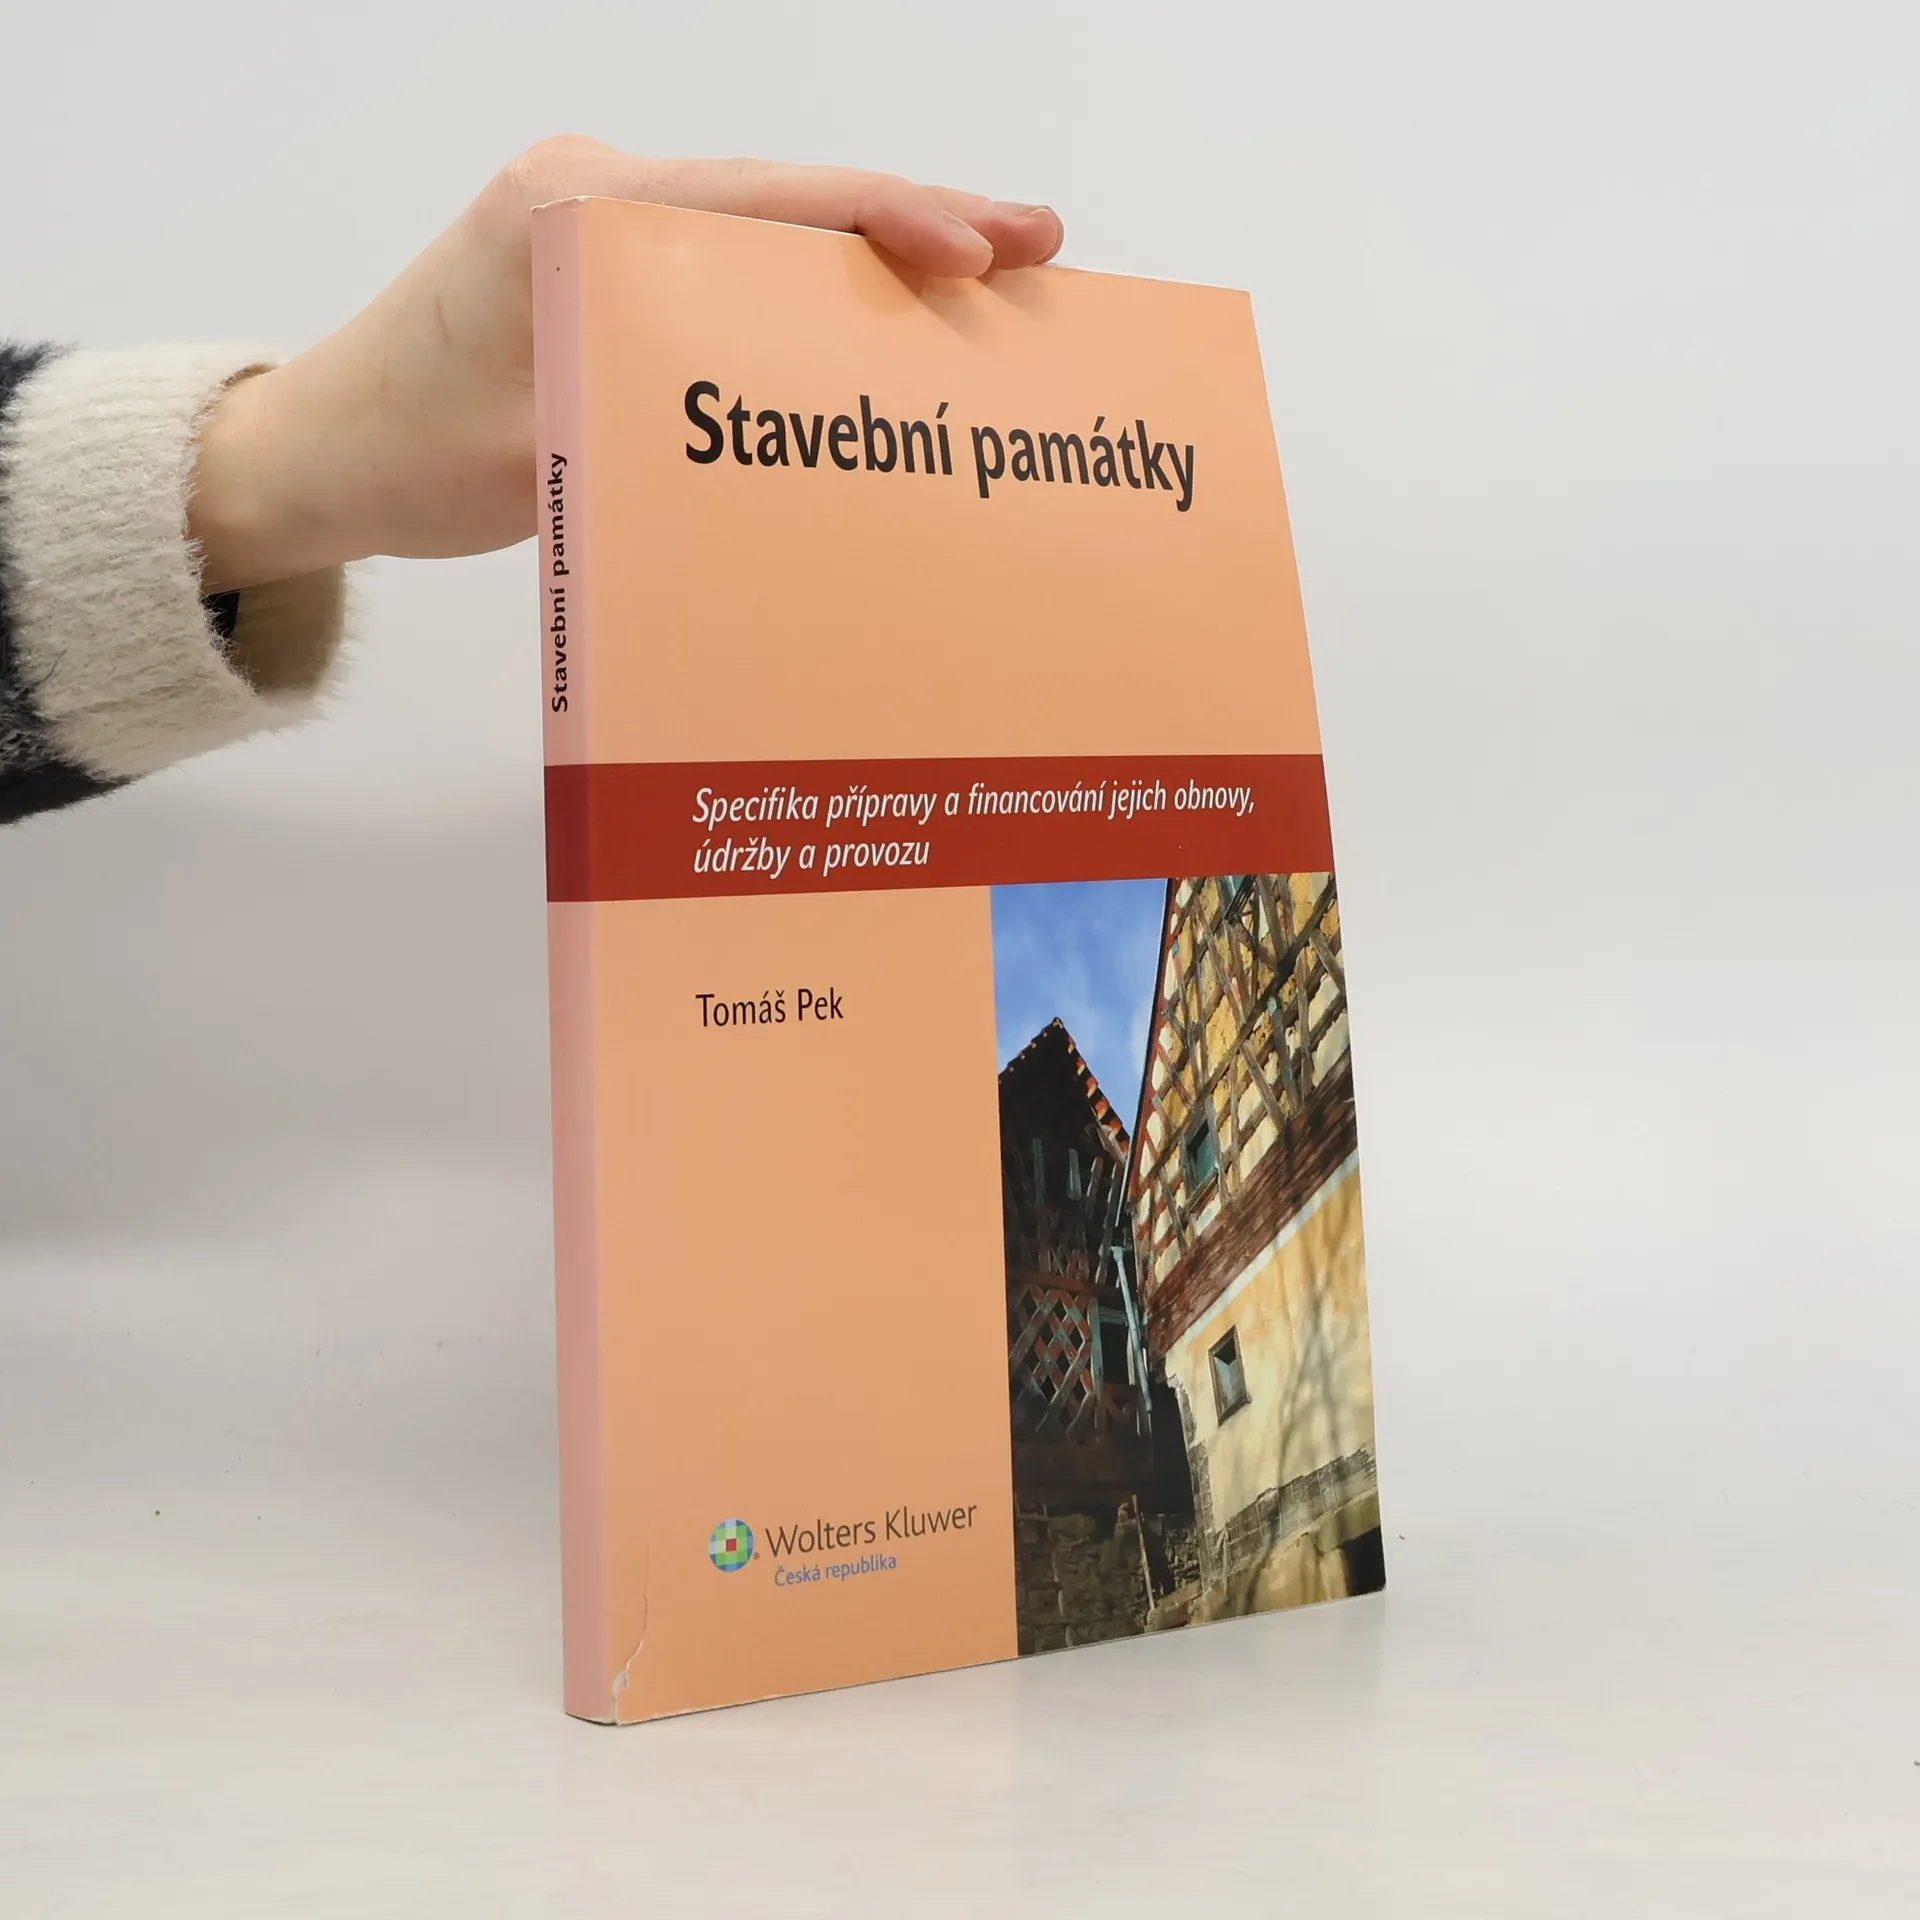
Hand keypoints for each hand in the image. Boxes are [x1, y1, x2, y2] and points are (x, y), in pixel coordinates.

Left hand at [189, 138, 1063, 593]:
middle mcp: (590, 189)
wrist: (316, 452)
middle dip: (914, 221)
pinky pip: (731, 260)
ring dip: (874, 252)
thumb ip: (659, 435)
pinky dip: (814, 285)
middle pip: (785, 196)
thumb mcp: (540, 460)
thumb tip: (805, 454)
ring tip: (987, 277)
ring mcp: (598, 218)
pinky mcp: (602, 262)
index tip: (980, 244)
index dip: (884, 218)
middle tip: (1032, 245)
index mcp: (569, 209)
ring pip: (768, 225)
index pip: (760, 198)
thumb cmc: (404, 453)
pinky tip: (882, 312)